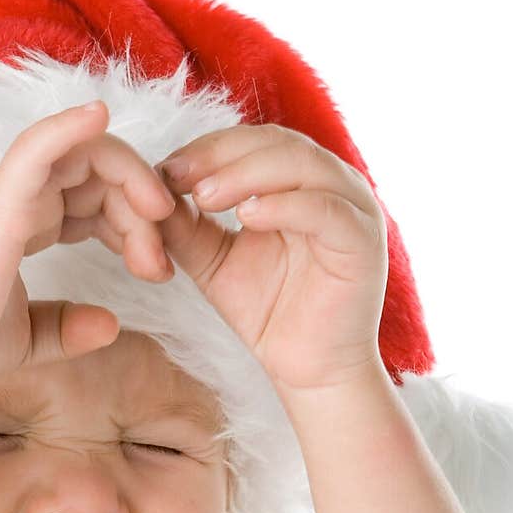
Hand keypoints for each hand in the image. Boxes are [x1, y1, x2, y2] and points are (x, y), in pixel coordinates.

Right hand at [0, 101, 175, 390]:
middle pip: (100, 173)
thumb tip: (112, 325)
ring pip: (86, 155)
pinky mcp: (2, 199)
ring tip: (159, 222)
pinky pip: (38, 145)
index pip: (95, 196)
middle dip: (143, 210)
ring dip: (132, 182)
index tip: (158, 269)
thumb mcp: (35, 335)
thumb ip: (72, 327)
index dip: (134, 224)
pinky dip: (69, 124)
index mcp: (25, 220)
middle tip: (162, 264)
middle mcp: (18, 197)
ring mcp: (8, 192)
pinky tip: (100, 115)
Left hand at [153, 124, 389, 394]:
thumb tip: (149, 189)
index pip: (252, 142)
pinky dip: (284, 206)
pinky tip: (246, 217)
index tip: (163, 170)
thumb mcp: (213, 261)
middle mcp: (331, 184)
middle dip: (221, 155)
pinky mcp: (363, 240)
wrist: (309, 370)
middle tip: (177, 176)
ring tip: (204, 196)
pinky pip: (324, 209)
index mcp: (299, 181)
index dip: (207, 149)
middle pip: (276, 143)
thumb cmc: (268, 312)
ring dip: (247, 174)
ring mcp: (353, 208)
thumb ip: (186, 226)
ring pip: (301, 165)